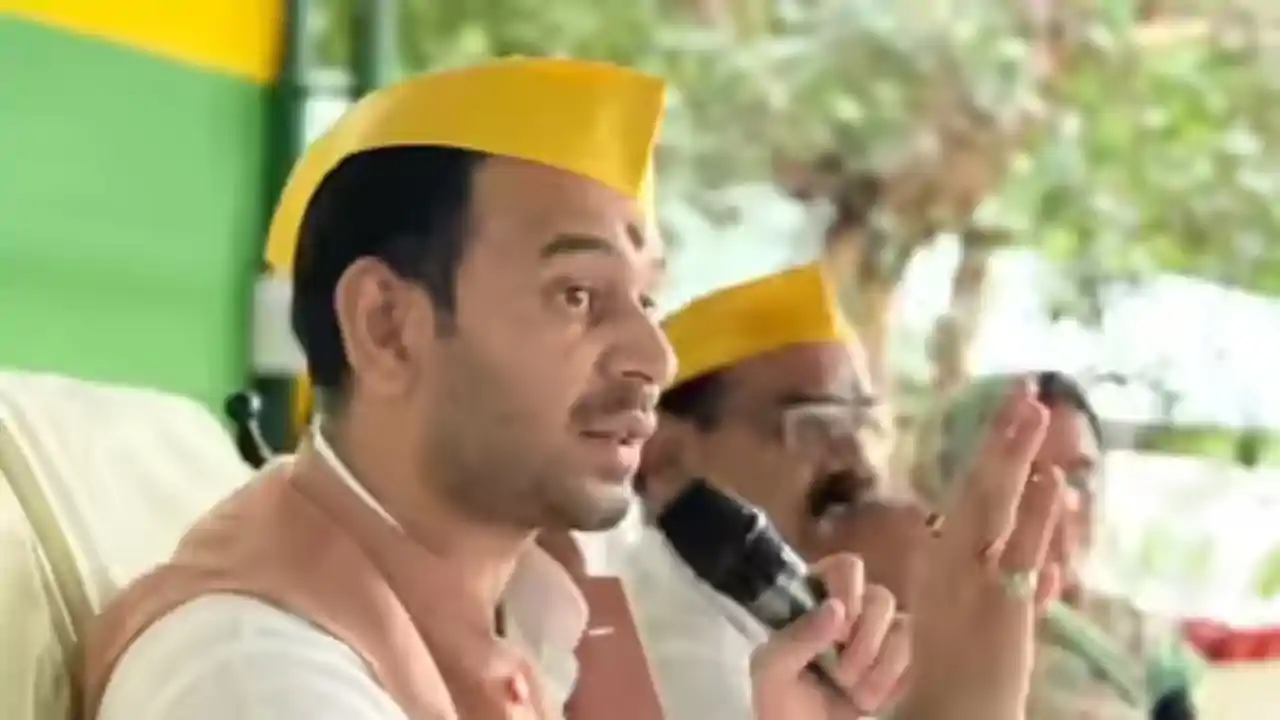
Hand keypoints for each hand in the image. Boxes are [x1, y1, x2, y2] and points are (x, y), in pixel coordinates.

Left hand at [750, 554, 910, 718]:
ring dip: (880, 670)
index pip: (847, 566)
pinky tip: (869, 701)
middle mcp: (852, 609)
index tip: (839, 628)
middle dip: (865, 644)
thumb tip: (837, 608)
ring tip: (854, 695)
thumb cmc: (779, 700)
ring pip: (905, 629)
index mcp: (816, 598)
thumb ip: (797, 637)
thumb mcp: (772, 669)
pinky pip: (915, 661)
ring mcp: (879, 636)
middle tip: (841, 675)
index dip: (849, 593)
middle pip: (882, 598)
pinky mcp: (899, 665)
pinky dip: (893, 685)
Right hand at [898, 378, 1065, 719]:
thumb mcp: (962, 610)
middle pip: (978, 490)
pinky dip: (1040, 517)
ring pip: (993, 509)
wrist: (944, 717)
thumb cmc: (949, 670)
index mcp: (940, 560)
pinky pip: (1023, 555)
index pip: (969, 493)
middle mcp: (950, 563)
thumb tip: (1022, 550)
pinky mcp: (1001, 610)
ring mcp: (975, 584)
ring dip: (1013, 458)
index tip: (1012, 408)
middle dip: (1001, 439)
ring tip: (1033, 410)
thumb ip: (990, 574)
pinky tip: (1055, 484)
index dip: (992, 450)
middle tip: (1025, 389)